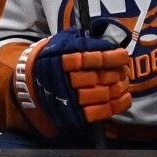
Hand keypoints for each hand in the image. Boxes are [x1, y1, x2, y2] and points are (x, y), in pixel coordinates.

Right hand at [14, 19, 131, 139]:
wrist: (31, 83)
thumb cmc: (54, 59)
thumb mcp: (63, 43)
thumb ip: (83, 41)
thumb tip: (107, 44)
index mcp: (67, 59)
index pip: (96, 58)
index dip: (114, 57)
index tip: (123, 56)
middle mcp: (70, 79)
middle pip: (103, 77)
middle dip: (119, 73)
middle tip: (124, 70)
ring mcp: (73, 99)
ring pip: (105, 94)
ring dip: (120, 88)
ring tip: (124, 82)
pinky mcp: (76, 114)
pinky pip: (101, 111)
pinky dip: (117, 105)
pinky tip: (126, 96)